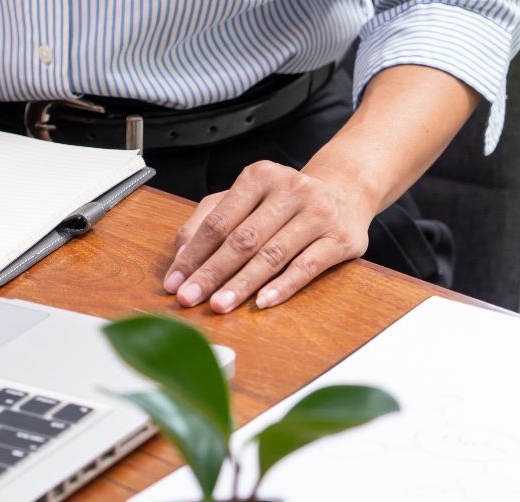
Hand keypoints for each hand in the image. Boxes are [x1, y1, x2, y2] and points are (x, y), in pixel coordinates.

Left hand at [163, 161, 373, 311]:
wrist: (345, 191)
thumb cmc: (283, 201)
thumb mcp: (244, 199)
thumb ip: (207, 221)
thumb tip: (182, 257)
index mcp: (258, 177)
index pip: (218, 222)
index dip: (193, 255)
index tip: (174, 283)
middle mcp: (289, 189)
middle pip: (242, 239)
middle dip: (212, 273)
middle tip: (190, 298)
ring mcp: (317, 213)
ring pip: (272, 254)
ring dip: (242, 284)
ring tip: (219, 305)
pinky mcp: (340, 238)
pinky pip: (307, 267)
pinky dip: (283, 286)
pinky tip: (261, 303)